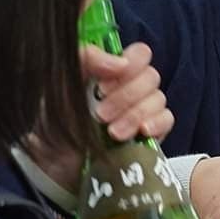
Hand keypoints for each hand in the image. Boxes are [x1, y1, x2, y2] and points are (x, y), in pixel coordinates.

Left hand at [23, 43, 176, 191]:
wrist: (53, 163)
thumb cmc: (51, 121)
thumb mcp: (56, 82)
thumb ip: (84, 59)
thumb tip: (119, 63)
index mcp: (109, 70)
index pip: (140, 54)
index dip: (131, 65)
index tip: (103, 85)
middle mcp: (129, 88)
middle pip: (151, 77)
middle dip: (126, 97)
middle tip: (100, 115)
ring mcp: (141, 111)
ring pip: (158, 99)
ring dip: (135, 115)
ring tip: (112, 133)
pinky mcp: (149, 134)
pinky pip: (167, 120)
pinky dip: (157, 124)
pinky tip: (141, 133)